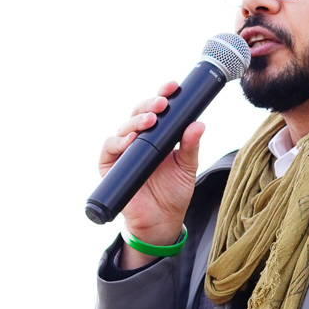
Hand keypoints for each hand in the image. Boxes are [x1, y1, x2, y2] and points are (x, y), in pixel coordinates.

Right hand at [98, 83, 205, 262]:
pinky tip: (131, 140)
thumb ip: (191, 145)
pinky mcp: (109, 165)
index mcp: (157, 134)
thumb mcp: (187, 167)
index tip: (174, 86)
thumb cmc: (174, 192)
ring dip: (137, 121)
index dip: (163, 94)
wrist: (161, 221)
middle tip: (163, 103)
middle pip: (140, 113)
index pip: (158, 109)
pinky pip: (110, 148)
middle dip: (150, 104)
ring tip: (151, 121)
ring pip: (125, 127)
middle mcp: (138, 138)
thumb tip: (199, 123)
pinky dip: (118, 142)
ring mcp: (122, 150)